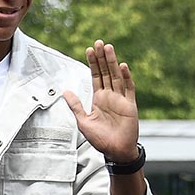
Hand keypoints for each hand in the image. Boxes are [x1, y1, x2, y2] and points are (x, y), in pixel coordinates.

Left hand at [63, 40, 139, 161]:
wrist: (115, 151)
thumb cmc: (100, 139)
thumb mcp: (83, 121)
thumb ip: (75, 106)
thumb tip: (65, 92)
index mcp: (99, 99)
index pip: (96, 76)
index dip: (93, 63)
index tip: (89, 50)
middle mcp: (110, 96)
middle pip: (105, 72)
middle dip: (102, 58)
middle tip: (99, 42)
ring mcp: (121, 99)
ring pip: (116, 76)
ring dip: (112, 62)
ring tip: (108, 48)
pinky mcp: (130, 105)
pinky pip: (128, 88)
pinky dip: (126, 77)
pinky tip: (122, 66)